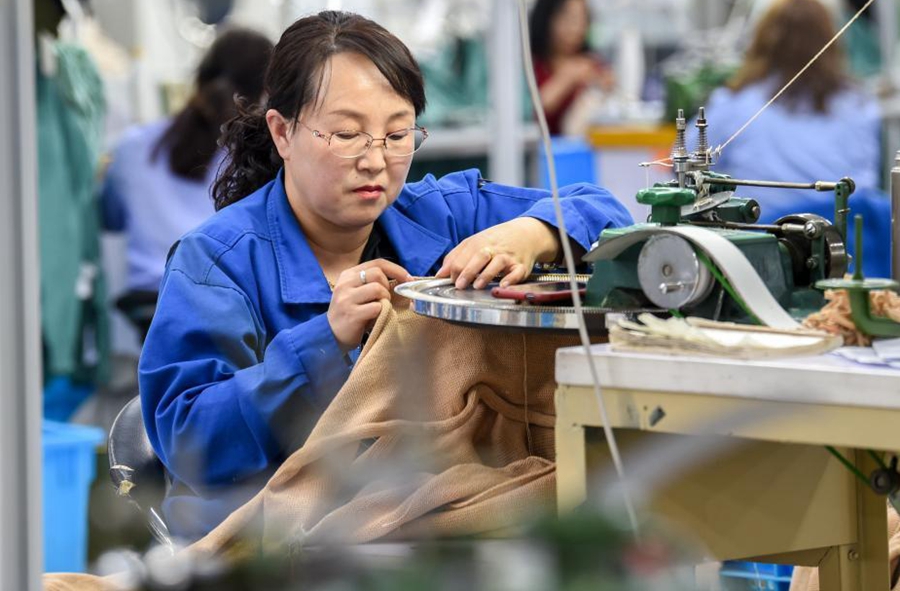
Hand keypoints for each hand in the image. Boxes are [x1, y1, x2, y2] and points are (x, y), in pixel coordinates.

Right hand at [327, 259, 411, 350]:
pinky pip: (376, 307)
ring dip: (385, 300)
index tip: (408, 279)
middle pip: (378, 274)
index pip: (377, 263)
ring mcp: (346, 298)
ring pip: (377, 289)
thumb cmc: (351, 312)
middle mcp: (345, 283)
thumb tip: (405, 279)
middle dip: (388, 287)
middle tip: (386, 299)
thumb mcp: (358, 292)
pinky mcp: (351, 314)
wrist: (332, 335)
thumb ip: (374, 282)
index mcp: (348, 274)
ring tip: (380, 308)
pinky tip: (376, 317)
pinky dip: (381, 312)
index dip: (396, 269)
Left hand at [436, 218, 559, 289]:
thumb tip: (439, 275)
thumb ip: (455, 258)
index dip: (454, 269)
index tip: (449, 280)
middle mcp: (493, 249)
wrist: (525, 234)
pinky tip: (503, 285)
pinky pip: (517, 272)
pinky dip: (510, 279)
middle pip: (479, 257)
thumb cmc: (495, 242)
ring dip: (486, 274)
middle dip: (468, 271)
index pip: (463, 256)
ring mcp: (508, 257)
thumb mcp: (473, 244)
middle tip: (459, 285)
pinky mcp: (521, 266)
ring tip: (477, 286)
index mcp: (478, 244)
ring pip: (497, 263)